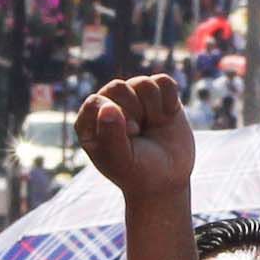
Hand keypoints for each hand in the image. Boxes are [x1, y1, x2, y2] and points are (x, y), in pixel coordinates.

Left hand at [77, 74, 195, 198]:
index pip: (96, 102)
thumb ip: (110, 137)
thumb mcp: (121, 161)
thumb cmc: (137, 172)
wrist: (167, 178)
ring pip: (143, 83)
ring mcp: (133, 97)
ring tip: (152, 126)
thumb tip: (109, 107)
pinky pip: (164, 81)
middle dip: (135, 112)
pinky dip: (169, 101)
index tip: (128, 138)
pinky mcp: (157, 94)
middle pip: (119, 87)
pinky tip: (166, 117)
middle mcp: (109, 103)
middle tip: (139, 133)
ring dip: (153, 109)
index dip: (116, 118)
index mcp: (89, 120)